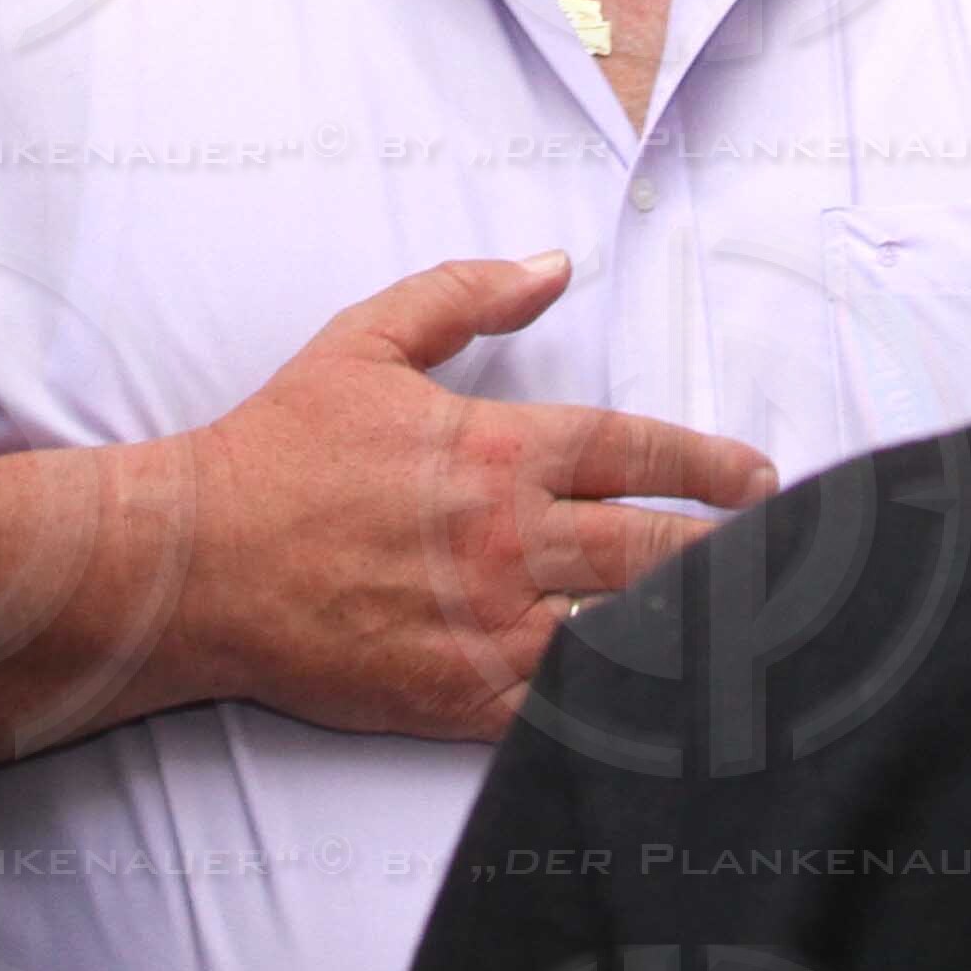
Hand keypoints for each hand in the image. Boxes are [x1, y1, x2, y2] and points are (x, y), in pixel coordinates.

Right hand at [162, 253, 776, 737]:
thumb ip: (464, 293)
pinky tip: (667, 701)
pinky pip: (567, 706)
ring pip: (625, 632)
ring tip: (747, 630)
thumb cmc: (278, 449)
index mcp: (496, 449)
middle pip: (653, 550)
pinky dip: (625, 703)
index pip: (636, 452)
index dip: (711, 465)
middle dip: (728, 551)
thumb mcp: (366, 340)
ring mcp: (487, 626)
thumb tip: (552, 263)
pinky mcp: (458, 696)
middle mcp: (507, 539)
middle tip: (777, 555)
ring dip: (691, 627)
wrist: (194, 563)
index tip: (758, 477)